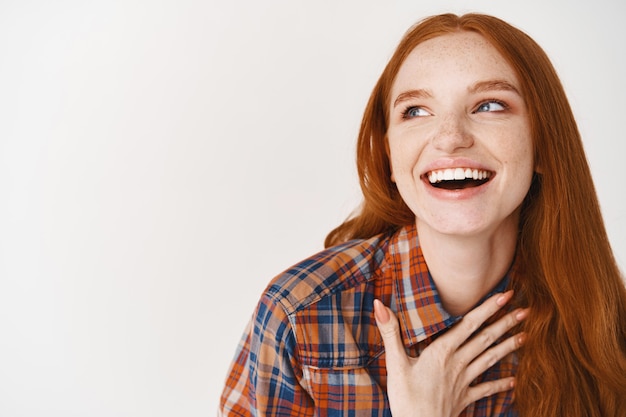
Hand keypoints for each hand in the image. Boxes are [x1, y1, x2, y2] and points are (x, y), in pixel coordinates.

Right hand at [374, 290, 526, 416]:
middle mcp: (457, 363)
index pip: (469, 324)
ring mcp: (463, 382)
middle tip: (526, 310)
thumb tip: (379, 303)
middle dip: (505, 323)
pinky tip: (513, 381)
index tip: (505, 295)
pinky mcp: (464, 399)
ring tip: (526, 336)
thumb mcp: (394, 363)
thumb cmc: (405, 399)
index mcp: (441, 351)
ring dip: (509, 347)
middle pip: (485, 339)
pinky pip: (486, 389)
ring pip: (490, 360)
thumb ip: (390, 332)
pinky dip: (500, 384)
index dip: (487, 308)